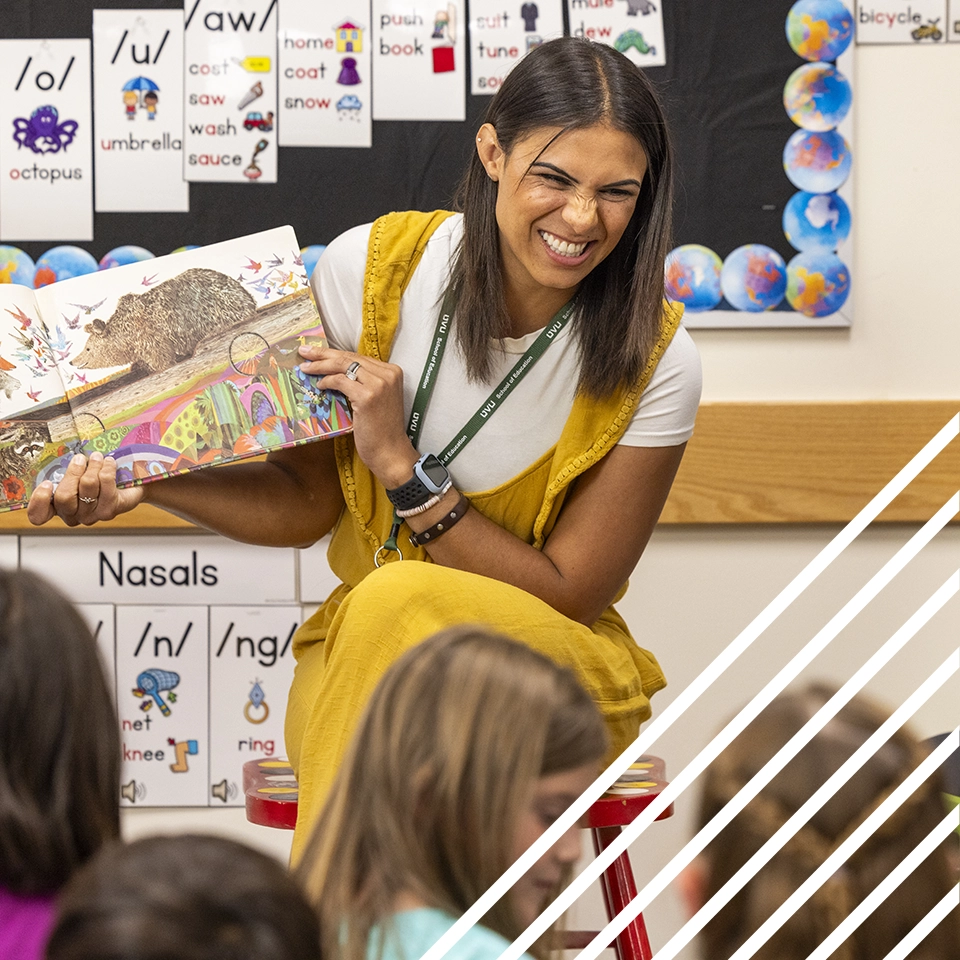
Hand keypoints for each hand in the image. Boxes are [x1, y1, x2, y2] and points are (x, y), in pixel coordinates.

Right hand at [26, 452, 144, 526]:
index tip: (46, 483)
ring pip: (87, 486)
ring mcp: (91, 515)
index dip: (39, 501)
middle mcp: (72, 515)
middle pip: (64, 496)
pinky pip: (106, 484)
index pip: (39, 515)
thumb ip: (66, 470)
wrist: (128, 488)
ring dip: (93, 466)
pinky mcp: (109, 510)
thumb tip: (68, 456)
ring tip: (98, 457)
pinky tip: (109, 463)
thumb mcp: (76, 475)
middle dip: (73, 472)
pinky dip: (107, 469)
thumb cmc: (96, 480)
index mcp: (57, 507)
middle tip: (80, 458)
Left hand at [297, 345, 418, 487]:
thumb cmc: (381, 429)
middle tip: (304, 351)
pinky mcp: (367, 396)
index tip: (317, 352)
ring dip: (320, 366)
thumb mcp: (376, 399)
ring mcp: (379, 384)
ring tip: (305, 368)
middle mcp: (387, 374)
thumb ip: (363, 382)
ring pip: (343, 366)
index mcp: (392, 372)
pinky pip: (340, 381)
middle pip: (349, 357)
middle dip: (323, 354)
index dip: (335, 353)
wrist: (390, 451)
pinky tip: (319, 385)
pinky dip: (327, 381)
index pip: (358, 357)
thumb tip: (334, 371)